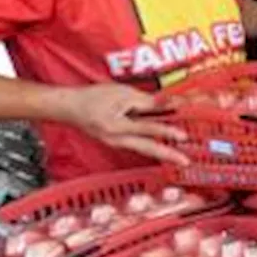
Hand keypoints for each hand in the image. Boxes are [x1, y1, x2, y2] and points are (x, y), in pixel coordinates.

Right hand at [53, 84, 189, 165]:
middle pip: (147, 148)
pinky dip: (153, 146)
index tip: (183, 136)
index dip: (166, 131)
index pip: (146, 128)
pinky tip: (166, 147)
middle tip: (186, 162)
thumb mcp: (122, 94)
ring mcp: (117, 143)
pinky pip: (139, 145)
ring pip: (145, 149)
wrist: (70, 107)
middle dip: (168, 155)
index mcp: (115, 127)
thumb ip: (147, 101)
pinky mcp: (119, 142)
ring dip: (163, 153)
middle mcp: (116, 140)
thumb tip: (170, 103)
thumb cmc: (93, 98)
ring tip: (180, 158)